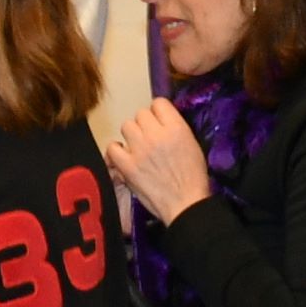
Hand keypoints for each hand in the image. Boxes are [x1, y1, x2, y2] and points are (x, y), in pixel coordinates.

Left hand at [105, 99, 213, 222]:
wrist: (185, 203)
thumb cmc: (193, 177)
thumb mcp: (192, 144)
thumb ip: (176, 129)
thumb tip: (161, 122)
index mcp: (176, 127)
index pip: (159, 103)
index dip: (158, 113)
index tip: (159, 123)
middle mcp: (156, 134)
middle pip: (140, 114)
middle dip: (145, 125)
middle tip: (149, 138)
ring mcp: (140, 149)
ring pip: (126, 126)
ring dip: (132, 135)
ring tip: (137, 147)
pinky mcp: (127, 166)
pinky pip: (112, 147)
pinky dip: (116, 151)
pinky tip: (124, 157)